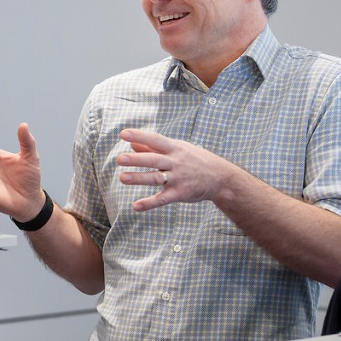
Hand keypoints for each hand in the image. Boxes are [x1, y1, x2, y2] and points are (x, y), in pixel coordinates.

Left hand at [115, 128, 235, 210]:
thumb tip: (132, 143)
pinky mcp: (180, 194)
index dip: (140, 136)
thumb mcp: (178, 149)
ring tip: (122, 178)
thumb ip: (153, 147)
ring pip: (156, 178)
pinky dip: (149, 203)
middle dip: (136, 159)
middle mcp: (176, 162)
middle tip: (119, 159)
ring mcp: (178, 178)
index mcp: (175, 148)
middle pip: (154, 160)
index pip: (155, 139)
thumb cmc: (195, 160)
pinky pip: (163, 199)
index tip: (123, 134)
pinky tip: (136, 206)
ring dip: (139, 178)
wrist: (221, 178)